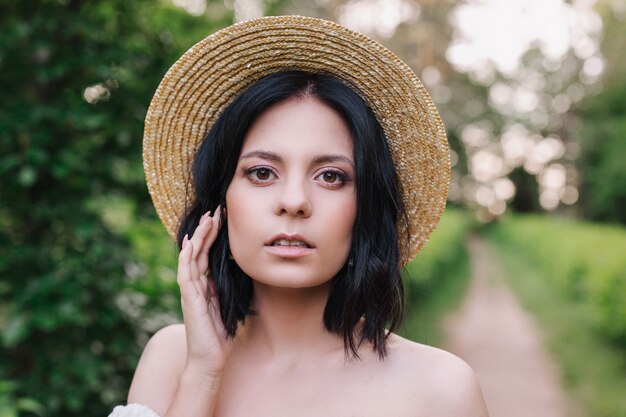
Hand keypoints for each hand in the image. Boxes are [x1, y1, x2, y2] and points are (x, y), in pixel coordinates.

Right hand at [177, 208, 233, 376]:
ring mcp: (190, 291)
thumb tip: (242, 272)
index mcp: (205, 286)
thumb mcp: (230, 305)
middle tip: (215, 210)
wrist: (210, 359)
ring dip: (198, 237)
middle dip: (206, 230)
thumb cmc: (221, 336)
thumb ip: (229, 289)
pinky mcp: (188, 299)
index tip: (222, 219)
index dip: (213, 237)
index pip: (208, 255)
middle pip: (199, 251)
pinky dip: (187, 257)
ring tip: (206, 219)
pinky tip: (190, 243)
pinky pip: (185, 274)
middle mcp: (195, 285)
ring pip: (191, 257)